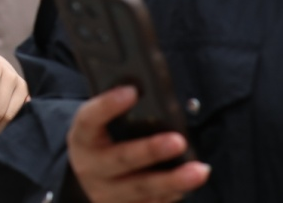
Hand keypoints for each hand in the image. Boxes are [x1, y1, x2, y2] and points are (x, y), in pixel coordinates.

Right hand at [67, 87, 209, 202]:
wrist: (87, 174)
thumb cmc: (101, 139)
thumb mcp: (98, 123)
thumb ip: (116, 112)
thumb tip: (145, 90)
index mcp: (82, 136)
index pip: (90, 118)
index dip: (108, 105)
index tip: (132, 91)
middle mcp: (90, 166)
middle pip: (121, 158)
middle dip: (151, 150)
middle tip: (178, 141)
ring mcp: (107, 191)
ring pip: (141, 187)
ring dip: (173, 179)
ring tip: (200, 170)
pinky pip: (151, 202)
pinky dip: (173, 193)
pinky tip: (191, 181)